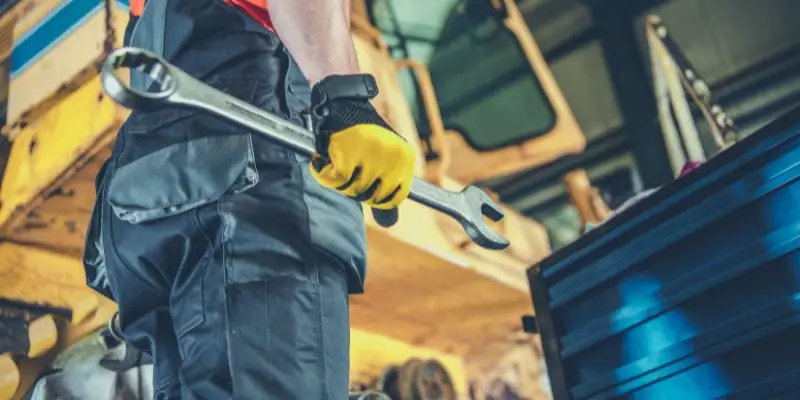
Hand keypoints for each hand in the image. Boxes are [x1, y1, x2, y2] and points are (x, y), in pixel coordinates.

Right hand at [309, 74, 415, 226]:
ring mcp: (372, 154)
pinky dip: (323, 171)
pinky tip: (323, 157)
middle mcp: (392, 157)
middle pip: (369, 197)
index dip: (374, 196)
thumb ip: (385, 193)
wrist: (341, 100)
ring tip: (336, 158)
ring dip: (338, 179)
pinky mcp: (349, 151)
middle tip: (346, 166)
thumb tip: (390, 224)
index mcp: (404, 159)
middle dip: (354, 187)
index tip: (363, 179)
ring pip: (351, 189)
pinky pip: (334, 180)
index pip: (392, 199)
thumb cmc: (361, 134)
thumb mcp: (381, 163)